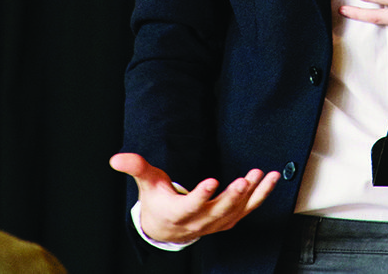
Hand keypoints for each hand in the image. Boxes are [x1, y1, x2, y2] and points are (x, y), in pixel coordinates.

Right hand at [109, 153, 279, 244]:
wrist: (166, 229)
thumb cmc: (158, 202)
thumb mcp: (147, 183)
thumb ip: (136, 168)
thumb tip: (117, 158)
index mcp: (178, 213)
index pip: (190, 206)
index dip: (201, 196)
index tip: (212, 181)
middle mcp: (199, 222)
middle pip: (218, 211)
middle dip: (232, 196)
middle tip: (244, 180)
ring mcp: (216, 223)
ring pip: (236, 211)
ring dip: (252, 194)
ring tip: (261, 175)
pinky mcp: (228, 220)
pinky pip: (247, 209)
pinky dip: (261, 195)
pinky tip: (270, 179)